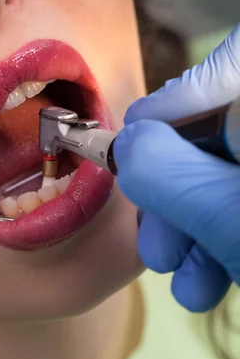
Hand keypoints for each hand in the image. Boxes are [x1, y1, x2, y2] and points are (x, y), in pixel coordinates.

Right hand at [114, 23, 239, 311]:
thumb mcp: (225, 210)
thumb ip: (161, 169)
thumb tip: (128, 146)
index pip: (211, 76)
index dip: (161, 118)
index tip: (131, 160)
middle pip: (214, 136)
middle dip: (174, 198)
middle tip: (159, 246)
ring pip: (231, 176)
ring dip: (195, 231)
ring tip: (186, 282)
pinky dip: (228, 238)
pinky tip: (209, 281)